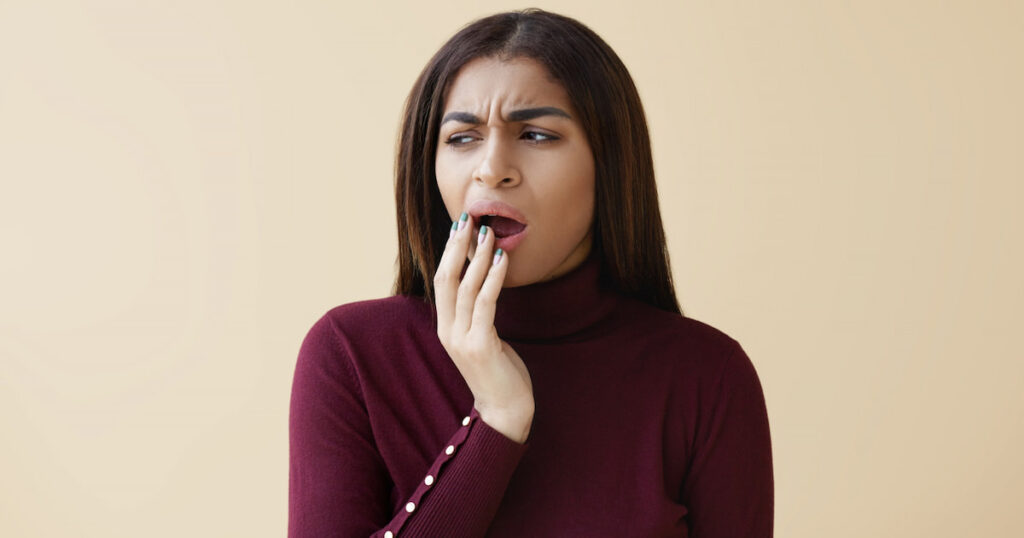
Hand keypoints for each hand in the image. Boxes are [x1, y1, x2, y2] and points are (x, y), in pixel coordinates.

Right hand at [433, 212, 534, 443]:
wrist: (505, 411)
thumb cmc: (499, 372)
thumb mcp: (483, 337)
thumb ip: (478, 313)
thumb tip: (484, 280)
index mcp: (445, 328)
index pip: (441, 280)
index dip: (449, 251)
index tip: (460, 225)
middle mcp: (448, 332)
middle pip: (446, 278)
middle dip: (457, 246)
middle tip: (469, 218)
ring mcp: (462, 339)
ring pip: (465, 287)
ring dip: (478, 257)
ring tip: (489, 233)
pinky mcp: (481, 346)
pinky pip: (485, 303)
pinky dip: (494, 277)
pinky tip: (503, 259)